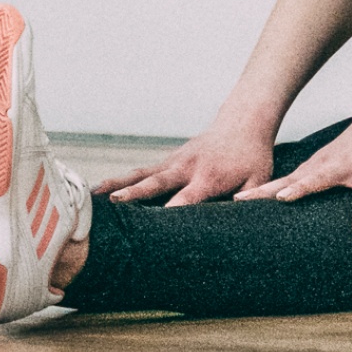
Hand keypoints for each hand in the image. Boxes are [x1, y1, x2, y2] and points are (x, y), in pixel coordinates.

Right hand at [96, 122, 273, 206]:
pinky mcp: (168, 160)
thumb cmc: (252, 157)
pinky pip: (142, 171)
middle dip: (135, 193)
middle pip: (156, 182)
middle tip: (114, 203)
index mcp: (209, 177)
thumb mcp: (259, 179)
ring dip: (118, 184)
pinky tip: (100, 190)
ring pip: (142, 174)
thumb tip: (238, 215)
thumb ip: (250, 198)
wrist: (243, 123)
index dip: (173, 211)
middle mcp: (186, 167)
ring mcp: (174, 161)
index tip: (157, 228)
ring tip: (93, 196)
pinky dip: (120, 180)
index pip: (188, 197)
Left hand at [235, 107, 351, 233]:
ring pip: (320, 178)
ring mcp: (345, 167)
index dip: (257, 193)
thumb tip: (296, 202)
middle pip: (290, 181)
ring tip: (285, 200)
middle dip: (266, 192)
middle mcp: (323, 167)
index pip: (280, 183)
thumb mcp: (332, 164)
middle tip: (240, 201)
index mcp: (313, 168)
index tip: (231, 202)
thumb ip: (315, 182)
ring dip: (302, 187)